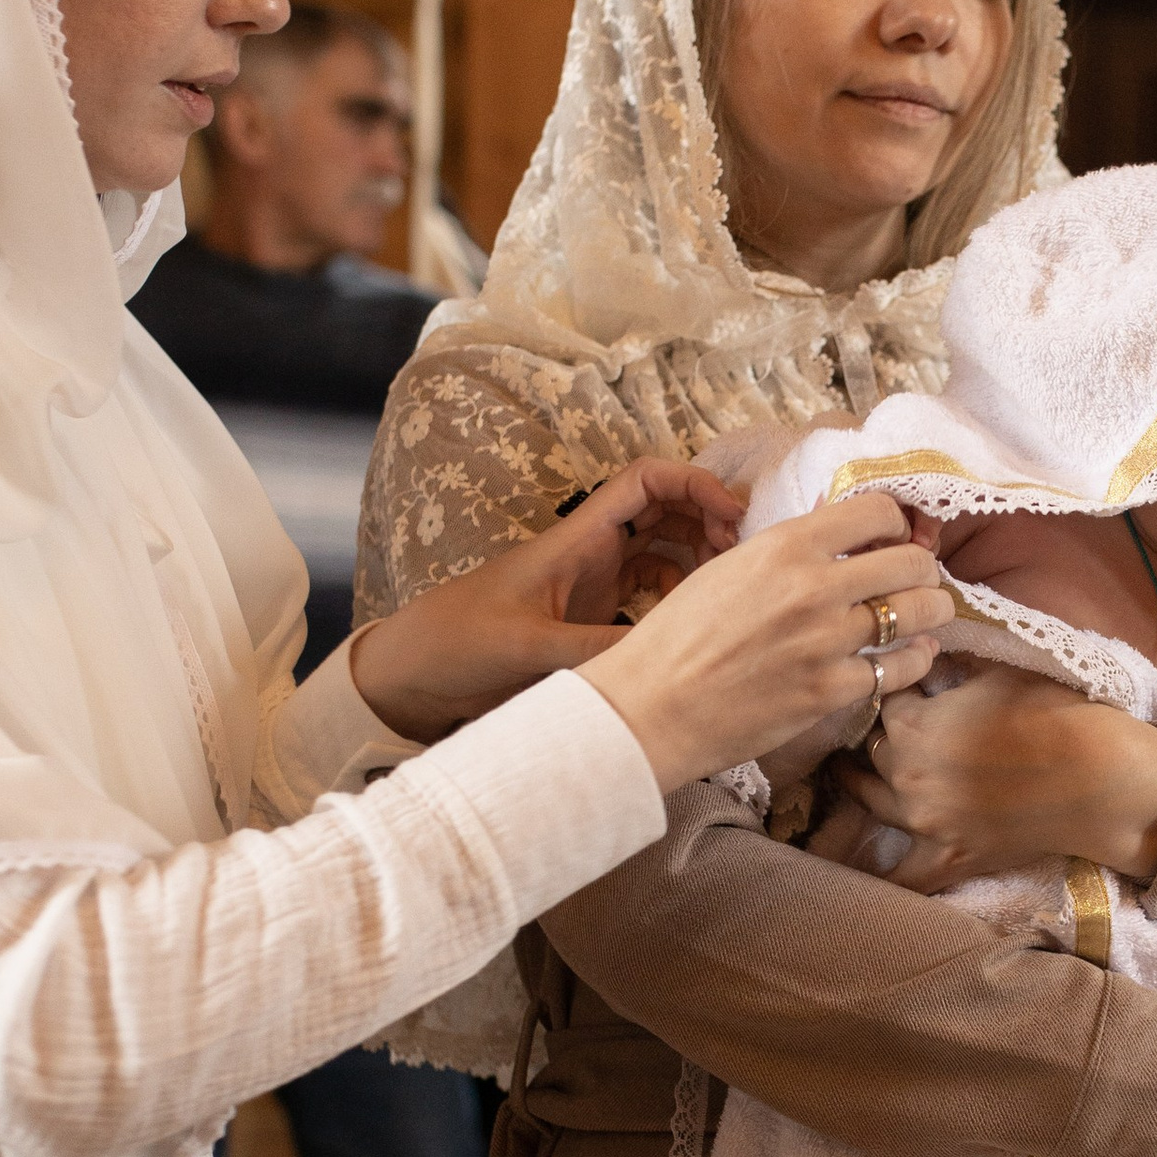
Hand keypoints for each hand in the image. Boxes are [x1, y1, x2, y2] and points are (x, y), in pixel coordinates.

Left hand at [347, 460, 742, 740]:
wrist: (412, 674)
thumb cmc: (456, 642)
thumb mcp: (526, 647)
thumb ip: (594, 651)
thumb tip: (665, 659)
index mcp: (575, 539)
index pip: (645, 482)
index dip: (693, 484)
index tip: (732, 515)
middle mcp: (591, 554)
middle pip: (667, 514)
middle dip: (711, 524)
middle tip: (743, 560)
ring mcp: (594, 586)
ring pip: (666, 554)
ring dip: (701, 561)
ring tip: (729, 589)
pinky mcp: (591, 620)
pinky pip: (651, 596)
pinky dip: (680, 600)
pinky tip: (694, 623)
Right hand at [580, 491, 951, 794]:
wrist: (651, 707)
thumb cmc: (677, 636)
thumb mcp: (729, 568)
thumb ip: (787, 551)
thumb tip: (835, 531)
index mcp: (785, 545)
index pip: (877, 511)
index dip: (894, 524)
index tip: (891, 539)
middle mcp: (814, 587)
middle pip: (912, 561)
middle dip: (922, 569)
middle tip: (913, 581)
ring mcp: (827, 641)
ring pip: (920, 611)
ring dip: (930, 611)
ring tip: (922, 616)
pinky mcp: (831, 691)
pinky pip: (901, 667)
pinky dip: (915, 660)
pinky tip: (913, 655)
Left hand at [840, 673, 1156, 891]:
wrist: (1096, 775)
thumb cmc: (1053, 714)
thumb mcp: (998, 672)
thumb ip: (954, 665)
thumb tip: (930, 652)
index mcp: (912, 724)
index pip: (886, 702)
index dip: (901, 692)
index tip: (912, 688)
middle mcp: (905, 774)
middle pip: (873, 750)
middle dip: (884, 735)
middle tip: (894, 729)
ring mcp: (923, 822)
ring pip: (870, 800)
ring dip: (865, 783)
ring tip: (859, 773)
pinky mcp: (948, 859)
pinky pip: (900, 877)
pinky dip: (882, 871)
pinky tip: (868, 862)